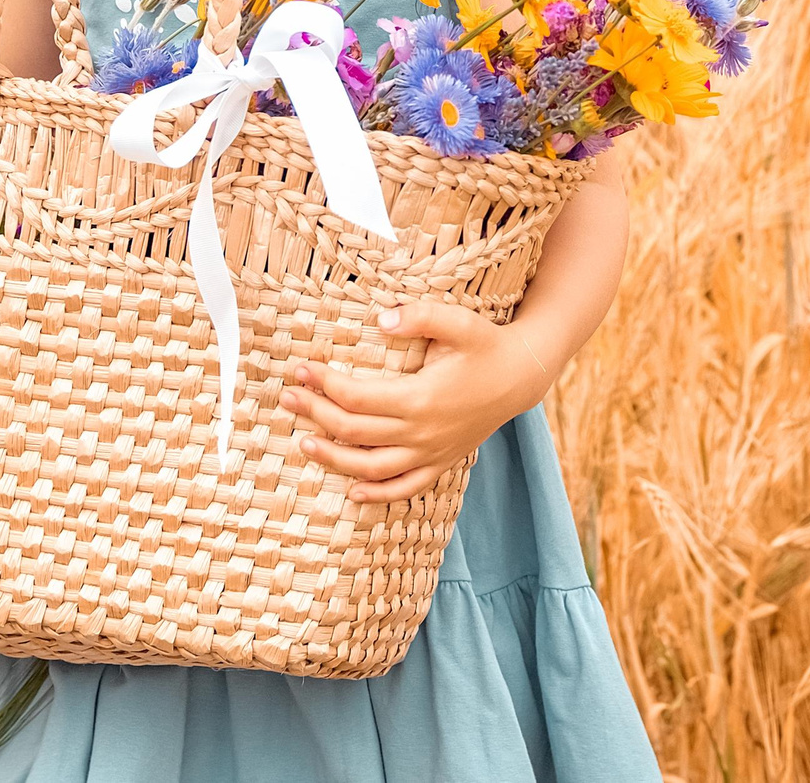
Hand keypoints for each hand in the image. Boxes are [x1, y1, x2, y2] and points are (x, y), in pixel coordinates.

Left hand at [278, 302, 552, 502]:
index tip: (300, 369)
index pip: (356, 397)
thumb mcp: (458, 321)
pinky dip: (377, 494)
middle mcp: (421, 432)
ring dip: (333, 459)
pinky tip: (353, 492)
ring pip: (371, 468)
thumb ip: (420, 316)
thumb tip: (381, 319)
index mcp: (420, 397)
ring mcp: (431, 452)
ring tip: (303, 443)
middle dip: (315, 413)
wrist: (522, 377)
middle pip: (354, 431)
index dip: (323, 384)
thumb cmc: (486, 345)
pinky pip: (405, 488)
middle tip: (287, 397)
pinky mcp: (441, 462)